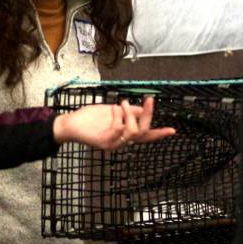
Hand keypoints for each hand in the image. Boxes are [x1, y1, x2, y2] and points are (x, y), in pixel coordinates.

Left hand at [53, 97, 175, 149]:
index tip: (172, 130)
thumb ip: (129, 112)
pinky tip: (113, 109)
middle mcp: (121, 141)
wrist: (70, 123)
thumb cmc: (91, 118)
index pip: (145, 136)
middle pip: (142, 132)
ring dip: (130, 114)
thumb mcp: (114, 111)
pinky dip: (118, 116)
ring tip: (122, 103)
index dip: (159, 133)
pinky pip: (118, 129)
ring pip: (132, 132)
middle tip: (148, 100)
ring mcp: (113, 143)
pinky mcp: (103, 142)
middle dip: (147, 115)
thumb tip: (142, 108)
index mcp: (124, 134)